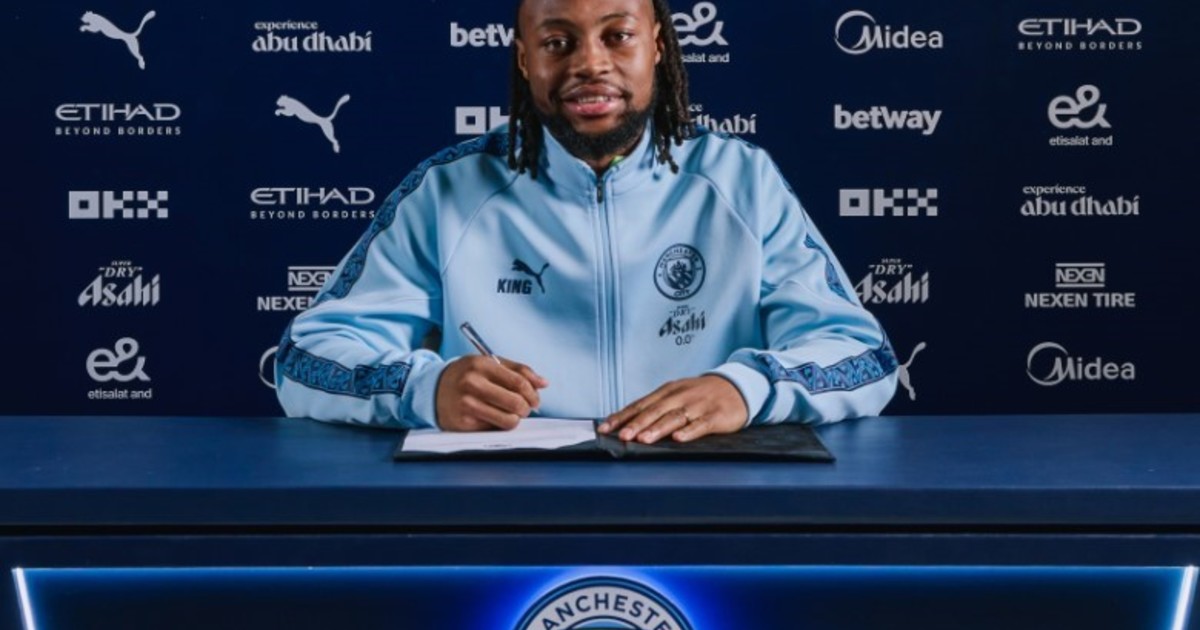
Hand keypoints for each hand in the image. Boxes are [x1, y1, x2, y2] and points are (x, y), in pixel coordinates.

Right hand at [435, 356, 547, 430]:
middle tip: (525, 408)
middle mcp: (472, 384)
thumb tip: (544, 383)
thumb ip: (518, 371)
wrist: (433, 388)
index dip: (533, 393)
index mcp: (481, 365)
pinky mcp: (463, 423)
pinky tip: (493, 417)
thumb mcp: (490, 364)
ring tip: (511, 413)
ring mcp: (466, 404)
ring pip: (508, 420)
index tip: (535, 399)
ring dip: (515, 419)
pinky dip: (499, 424)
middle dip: (526, 408)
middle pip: (516, 403)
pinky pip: (494, 429)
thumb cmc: (467, 375)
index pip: (519, 382)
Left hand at [598, 375, 747, 443]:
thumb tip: (626, 424)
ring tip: (644, 439)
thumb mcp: (676, 395)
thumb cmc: (700, 395)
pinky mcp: (716, 415)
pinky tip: (678, 438)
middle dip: (637, 424)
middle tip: (622, 435)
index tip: (605, 428)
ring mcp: (698, 405)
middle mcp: (680, 396)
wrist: (736, 386)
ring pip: (675, 417)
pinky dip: (690, 431)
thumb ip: (655, 408)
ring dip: (658, 428)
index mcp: (667, 392)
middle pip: (655, 410)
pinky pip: (701, 424)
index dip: (622, 416)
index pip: (640, 405)